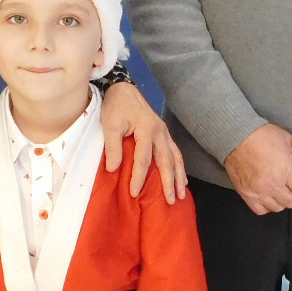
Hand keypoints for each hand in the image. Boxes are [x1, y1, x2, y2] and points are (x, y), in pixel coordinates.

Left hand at [100, 80, 186, 202]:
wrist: (124, 89)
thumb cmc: (116, 107)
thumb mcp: (110, 125)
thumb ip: (112, 147)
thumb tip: (113, 169)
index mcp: (146, 130)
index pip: (143, 160)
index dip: (139, 177)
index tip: (134, 193)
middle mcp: (160, 132)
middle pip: (167, 161)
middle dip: (169, 182)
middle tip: (171, 201)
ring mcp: (164, 132)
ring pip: (175, 158)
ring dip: (178, 177)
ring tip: (180, 194)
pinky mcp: (163, 133)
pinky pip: (175, 152)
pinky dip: (179, 166)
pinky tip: (181, 178)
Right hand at [223, 123, 291, 214]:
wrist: (235, 135)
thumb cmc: (263, 135)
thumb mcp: (289, 141)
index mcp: (286, 170)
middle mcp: (273, 184)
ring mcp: (258, 191)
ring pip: (279, 207)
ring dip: (283, 200)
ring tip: (282, 189)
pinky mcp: (246, 194)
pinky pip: (262, 209)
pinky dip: (267, 204)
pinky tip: (269, 194)